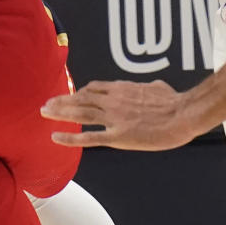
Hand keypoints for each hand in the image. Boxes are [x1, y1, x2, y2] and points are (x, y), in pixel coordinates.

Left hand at [41, 79, 201, 150]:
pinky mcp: (117, 136)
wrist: (181, 114)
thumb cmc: (174, 101)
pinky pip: (89, 137)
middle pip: (81, 98)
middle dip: (62, 101)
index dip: (79, 93)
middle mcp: (112, 100)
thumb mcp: (158, 86)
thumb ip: (149, 88)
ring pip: (80, 113)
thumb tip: (153, 87)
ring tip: (44, 113)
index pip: (93, 88)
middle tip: (46, 103)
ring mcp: (113, 118)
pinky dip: (70, 137)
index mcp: (121, 88)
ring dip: (60, 112)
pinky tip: (56, 137)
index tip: (71, 96)